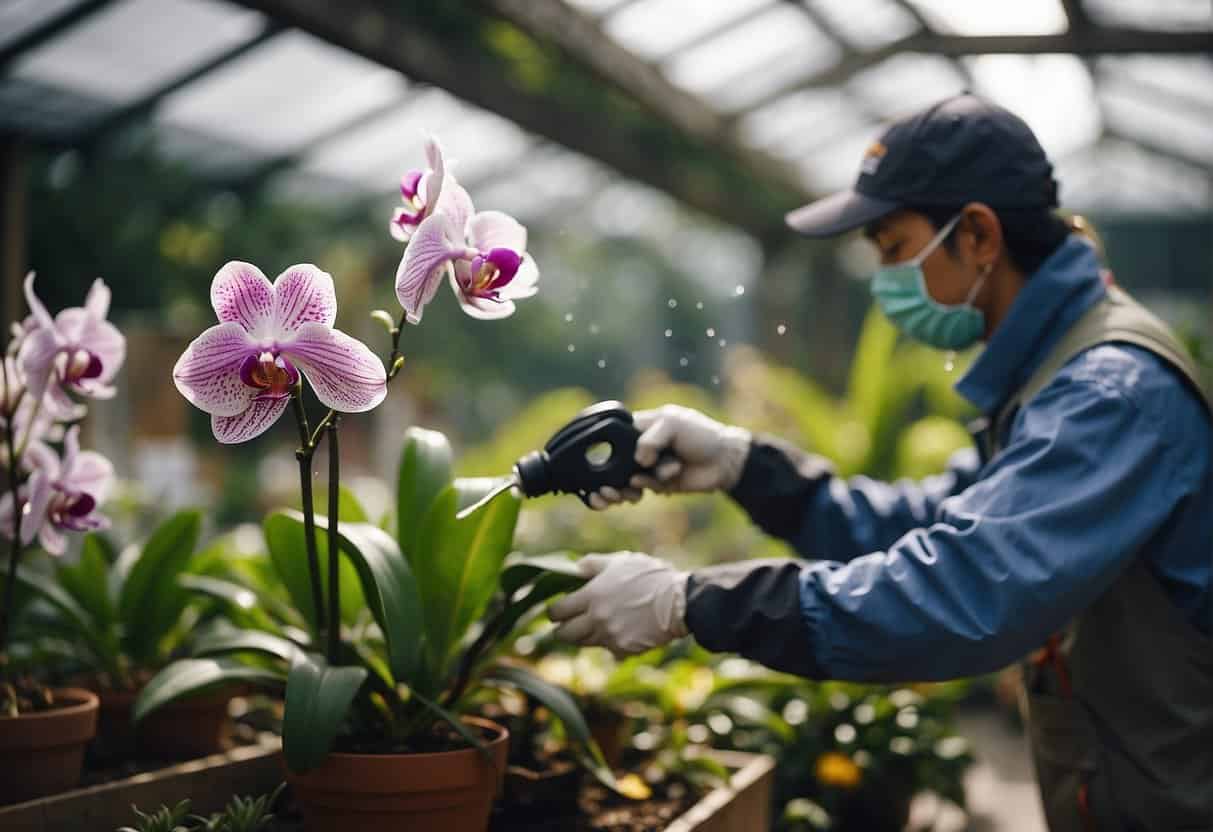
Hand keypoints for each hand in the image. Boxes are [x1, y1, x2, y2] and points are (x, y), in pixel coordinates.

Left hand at [548, 552, 688, 655]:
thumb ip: (594, 564)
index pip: (558, 612)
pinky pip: (610, 650)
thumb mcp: (621, 562)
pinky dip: (612, 644)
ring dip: (585, 637)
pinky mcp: (624, 650)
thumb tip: (575, 568)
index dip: (554, 612)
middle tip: (566, 626)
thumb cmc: (651, 577)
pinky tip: (621, 632)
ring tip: (593, 628)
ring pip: (585, 644)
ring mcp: (610, 637)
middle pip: (565, 635)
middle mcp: (596, 619)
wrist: (679, 602)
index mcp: (592, 596)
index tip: (556, 612)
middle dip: (563, 631)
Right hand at [588, 405, 750, 509]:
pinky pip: (643, 488)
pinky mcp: (658, 483)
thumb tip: (639, 459)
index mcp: (641, 427)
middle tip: (606, 490)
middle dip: (607, 478)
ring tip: (632, 490)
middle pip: (613, 463)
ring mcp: (649, 466)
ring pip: (624, 479)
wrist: (724, 461)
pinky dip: (647, 487)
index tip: (597, 465)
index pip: (613, 437)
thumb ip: (652, 438)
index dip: (602, 450)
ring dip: (625, 487)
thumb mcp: (674, 424)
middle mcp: (641, 447)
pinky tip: (662, 483)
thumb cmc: (701, 435)